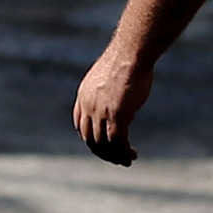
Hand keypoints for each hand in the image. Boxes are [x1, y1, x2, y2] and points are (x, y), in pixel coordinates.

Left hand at [73, 43, 152, 165]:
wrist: (131, 52)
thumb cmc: (127, 59)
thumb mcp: (110, 76)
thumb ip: (108, 90)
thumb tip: (118, 97)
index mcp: (84, 95)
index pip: (80, 124)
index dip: (89, 138)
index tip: (101, 145)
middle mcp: (89, 106)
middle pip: (90, 138)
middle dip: (102, 152)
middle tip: (115, 158)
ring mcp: (101, 112)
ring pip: (104, 144)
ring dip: (115, 156)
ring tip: (127, 160)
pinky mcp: (117, 115)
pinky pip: (118, 142)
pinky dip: (124, 152)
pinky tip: (132, 154)